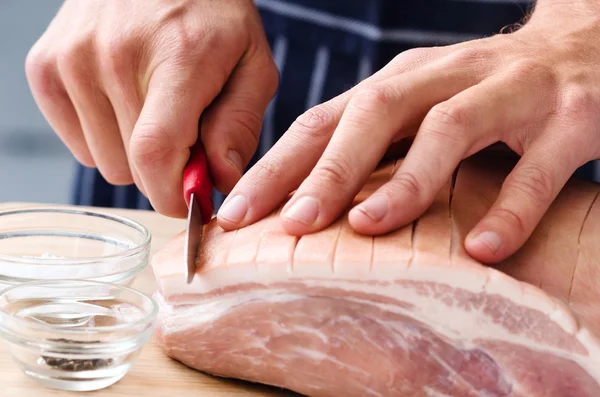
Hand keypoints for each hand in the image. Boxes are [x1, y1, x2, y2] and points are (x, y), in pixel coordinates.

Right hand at [26, 0, 277, 216]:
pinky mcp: (46, 66)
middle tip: (185, 137)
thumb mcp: (252, 63)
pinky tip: (126, 104)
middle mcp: (114, 57)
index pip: (156, 153)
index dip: (172, 194)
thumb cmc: (213, 16)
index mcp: (176, 58)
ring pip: (104, 162)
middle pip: (132, 166)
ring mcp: (72, 60)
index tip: (190, 204)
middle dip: (165, 168)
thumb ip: (241, 124)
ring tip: (155, 111)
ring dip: (134, 154)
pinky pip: (78, 143)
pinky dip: (105, 138)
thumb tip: (219, 180)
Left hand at [217, 0, 599, 263]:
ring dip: (405, 182)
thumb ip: (372, 146)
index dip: (277, 165)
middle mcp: (444, 79)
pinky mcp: (566, 120)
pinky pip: (534, 169)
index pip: (324, 120)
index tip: (236, 212)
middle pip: (373, 116)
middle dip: (326, 172)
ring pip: (447, 130)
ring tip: (367, 226)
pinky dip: (507, 208)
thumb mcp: (418, 108)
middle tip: (291, 225)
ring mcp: (507, 94)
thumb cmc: (481, 91)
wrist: (579, 48)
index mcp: (399, 81)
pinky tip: (481, 248)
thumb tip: (302, 201)